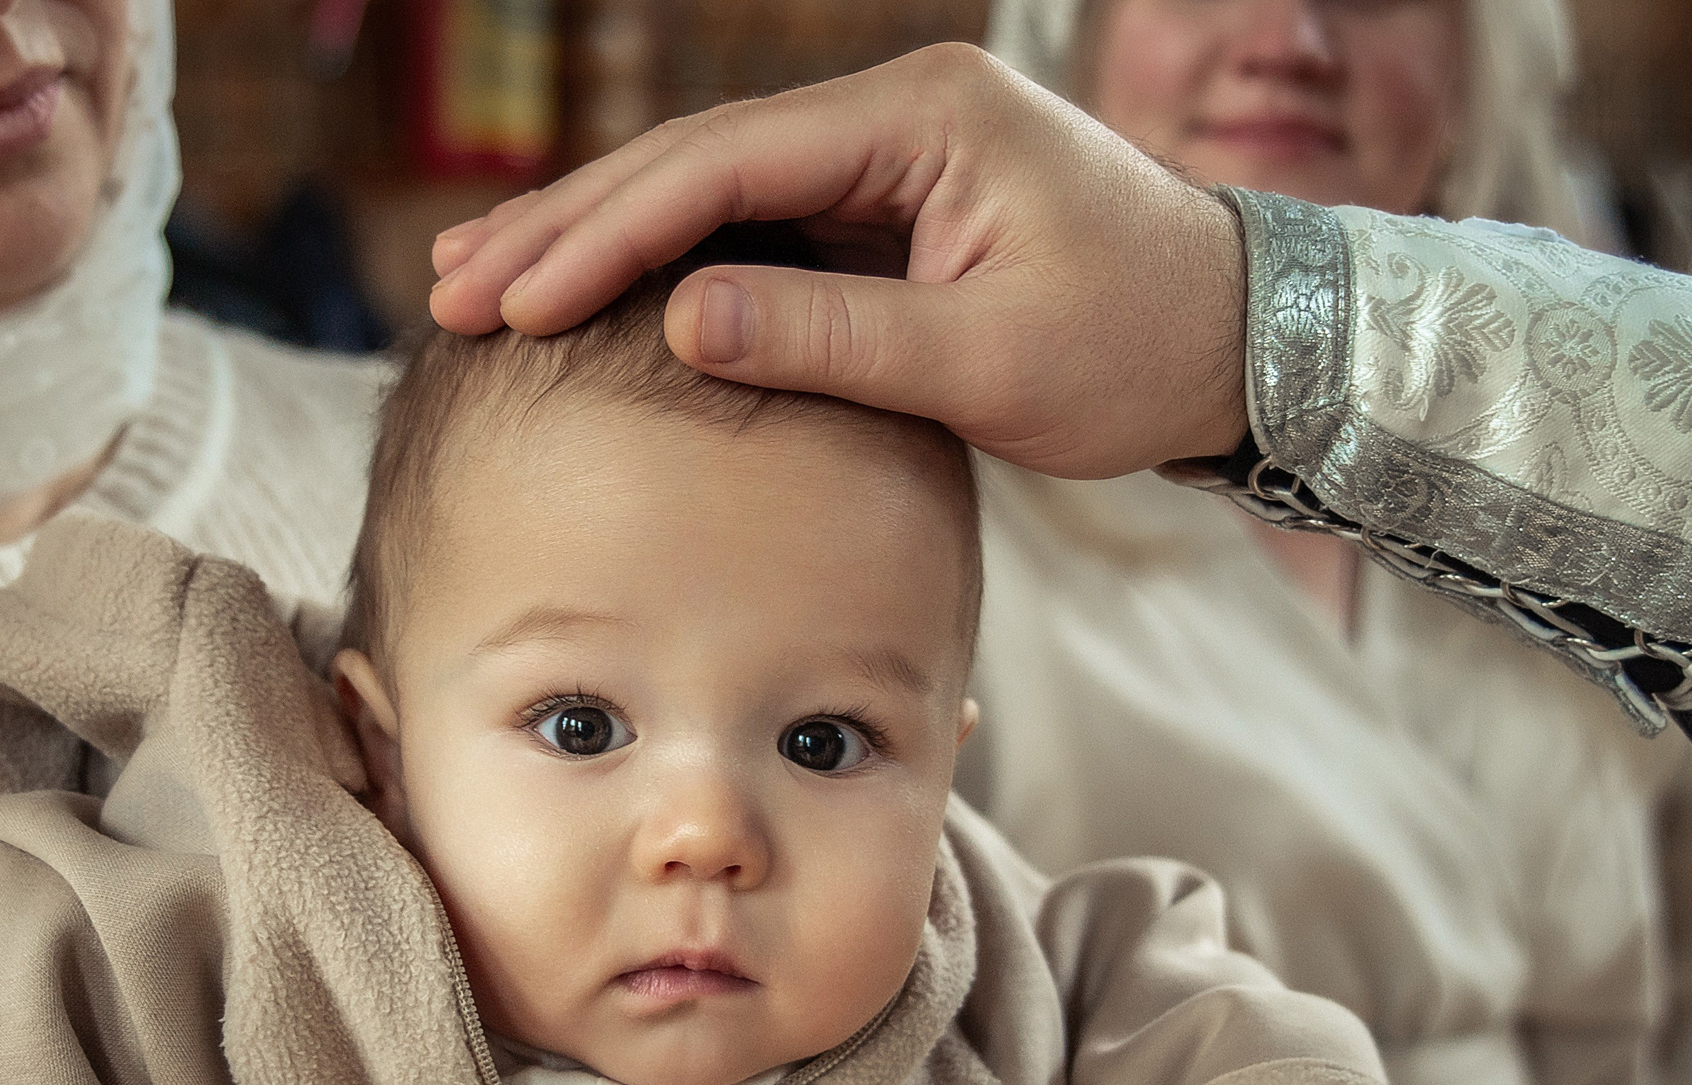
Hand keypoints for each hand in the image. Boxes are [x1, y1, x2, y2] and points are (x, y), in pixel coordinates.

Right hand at [425, 43, 1249, 479]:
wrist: (1240, 344)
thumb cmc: (1136, 349)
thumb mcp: (985, 362)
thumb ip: (830, 340)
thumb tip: (678, 319)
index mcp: (922, 120)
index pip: (725, 167)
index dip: (609, 233)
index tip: (518, 299)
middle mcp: (894, 116)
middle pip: (695, 163)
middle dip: (569, 228)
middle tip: (451, 290)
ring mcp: (888, 159)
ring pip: (711, 192)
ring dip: (598, 240)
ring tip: (480, 284)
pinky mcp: (889, 212)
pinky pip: (754, 229)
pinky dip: (668, 265)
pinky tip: (594, 292)